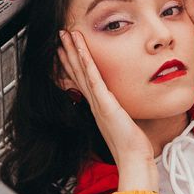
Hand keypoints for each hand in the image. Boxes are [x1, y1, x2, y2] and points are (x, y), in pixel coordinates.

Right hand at [58, 29, 157, 189]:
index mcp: (98, 107)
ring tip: (65, 36)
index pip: (82, 80)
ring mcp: (98, 102)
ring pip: (81, 71)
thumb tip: (121, 106)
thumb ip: (118, 111)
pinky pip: (93, 78)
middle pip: (77, 72)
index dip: (73, 63)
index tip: (66, 49)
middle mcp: (94, 103)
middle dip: (67, 53)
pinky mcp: (105, 103)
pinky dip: (86, 62)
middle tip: (60, 37)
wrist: (132, 158)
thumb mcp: (123, 122)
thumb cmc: (130, 145)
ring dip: (72, 52)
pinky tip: (80, 48)